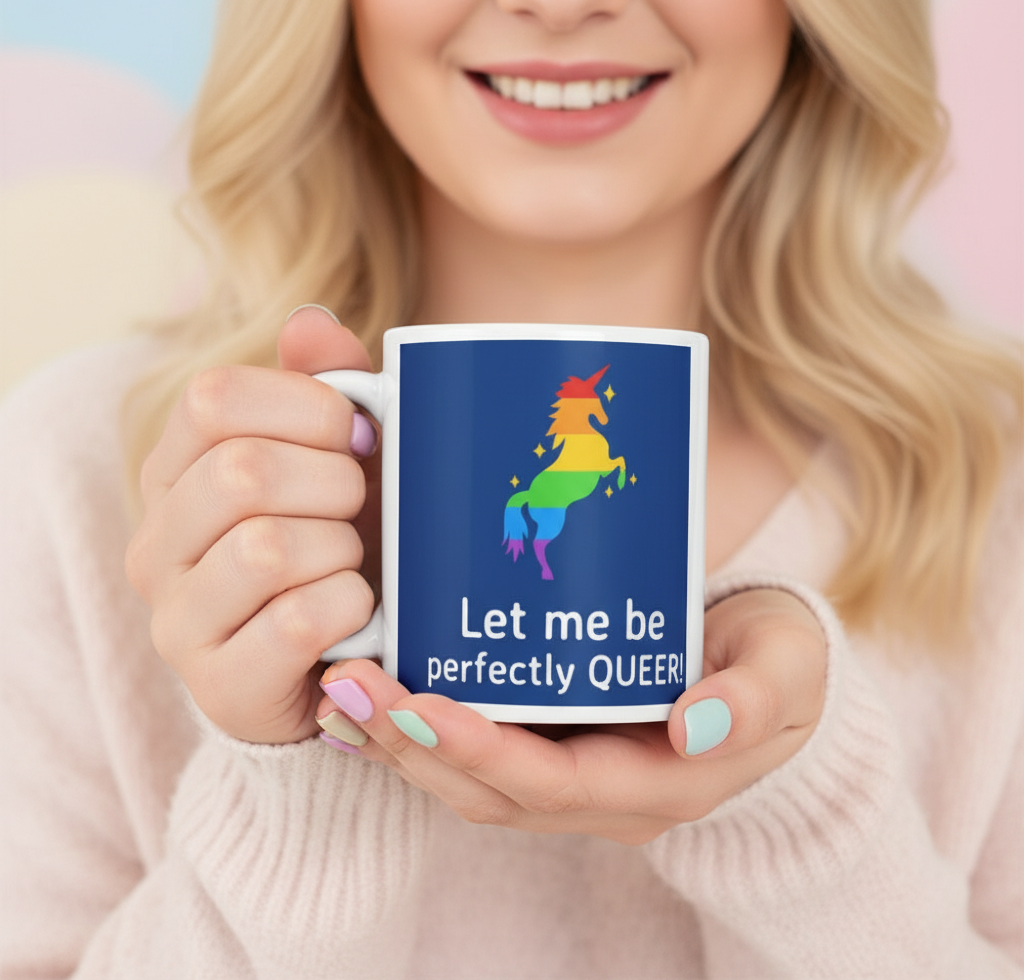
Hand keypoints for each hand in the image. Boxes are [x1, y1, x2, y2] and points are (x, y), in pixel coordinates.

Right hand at [126, 307, 379, 743]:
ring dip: (341, 550)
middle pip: (242, 471)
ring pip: (267, 548)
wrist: (338, 656)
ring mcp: (178, 620)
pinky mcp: (219, 686)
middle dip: (334, 483)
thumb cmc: (338, 543)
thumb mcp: (338, 460)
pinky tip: (356, 613)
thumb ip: (326, 388)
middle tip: (358, 507)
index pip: (215, 398)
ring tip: (352, 564)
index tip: (353, 435)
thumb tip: (312, 324)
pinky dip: (350, 607)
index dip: (307, 406)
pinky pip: (295, 621)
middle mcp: (157, 542)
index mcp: (176, 471)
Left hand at [315, 588, 826, 843]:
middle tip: (349, 686)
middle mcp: (603, 795)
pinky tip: (368, 699)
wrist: (773, 672)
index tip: (416, 706)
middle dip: (412, 747)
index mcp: (659, 785)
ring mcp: (575, 776)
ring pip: (470, 781)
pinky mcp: (556, 747)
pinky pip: (474, 757)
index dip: (480, 752)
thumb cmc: (778, 662)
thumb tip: (698, 727)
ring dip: (400, 742)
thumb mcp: (786, 669)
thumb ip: (753, 698)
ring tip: (341, 686)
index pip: (553, 784)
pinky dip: (416, 736)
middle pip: (491, 791)